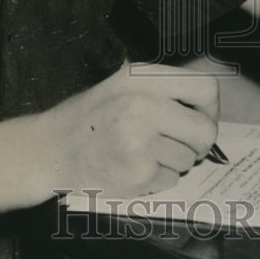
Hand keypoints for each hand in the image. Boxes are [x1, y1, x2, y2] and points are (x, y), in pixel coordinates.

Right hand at [36, 63, 218, 198]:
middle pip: (206, 131)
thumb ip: (163, 91)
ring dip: (172, 162)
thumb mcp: (123, 86)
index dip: (210, 109)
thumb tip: (208, 111)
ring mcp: (139, 142)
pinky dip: (156, 180)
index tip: (200, 118)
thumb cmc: (90, 118)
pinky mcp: (136, 174)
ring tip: (141, 154)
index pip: (206, 89)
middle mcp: (142, 105)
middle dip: (199, 144)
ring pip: (188, 160)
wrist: (49, 151)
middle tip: (181, 146)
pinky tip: (131, 168)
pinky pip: (170, 180)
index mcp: (141, 78)